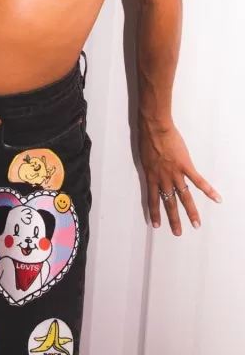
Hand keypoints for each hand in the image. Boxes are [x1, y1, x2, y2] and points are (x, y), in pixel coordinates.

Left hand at [138, 120, 220, 234]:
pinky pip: (198, 180)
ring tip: (196, 224)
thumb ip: (149, 167)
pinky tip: (216, 198)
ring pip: (184, 196)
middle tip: (178, 232)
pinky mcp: (186, 166)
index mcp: (151, 176)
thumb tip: (152, 172)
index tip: (156, 224)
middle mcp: (163, 178)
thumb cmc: (146, 138)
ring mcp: (175, 173)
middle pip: (169, 202)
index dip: (155, 212)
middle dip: (173, 218)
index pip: (152, 199)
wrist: (155, 128)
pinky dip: (208, 190)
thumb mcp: (144, 157)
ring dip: (191, 212)